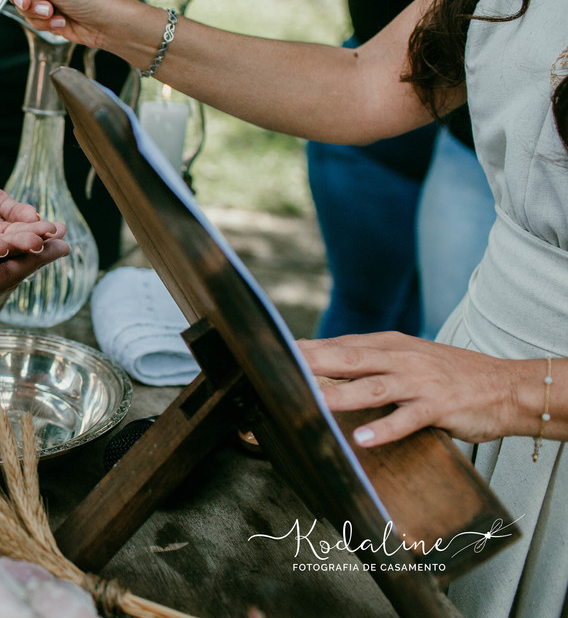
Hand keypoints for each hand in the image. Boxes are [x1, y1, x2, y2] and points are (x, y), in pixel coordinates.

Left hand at [299, 332, 522, 446]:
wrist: (507, 386)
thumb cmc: (450, 375)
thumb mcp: (410, 359)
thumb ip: (373, 361)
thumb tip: (328, 366)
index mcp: (391, 345)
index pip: (342, 345)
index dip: (310, 349)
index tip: (276, 352)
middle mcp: (401, 359)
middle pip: (349, 360)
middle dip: (314, 363)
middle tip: (282, 368)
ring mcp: (419, 382)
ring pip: (372, 388)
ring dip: (340, 396)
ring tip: (312, 403)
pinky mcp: (438, 407)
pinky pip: (406, 419)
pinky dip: (384, 429)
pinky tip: (362, 439)